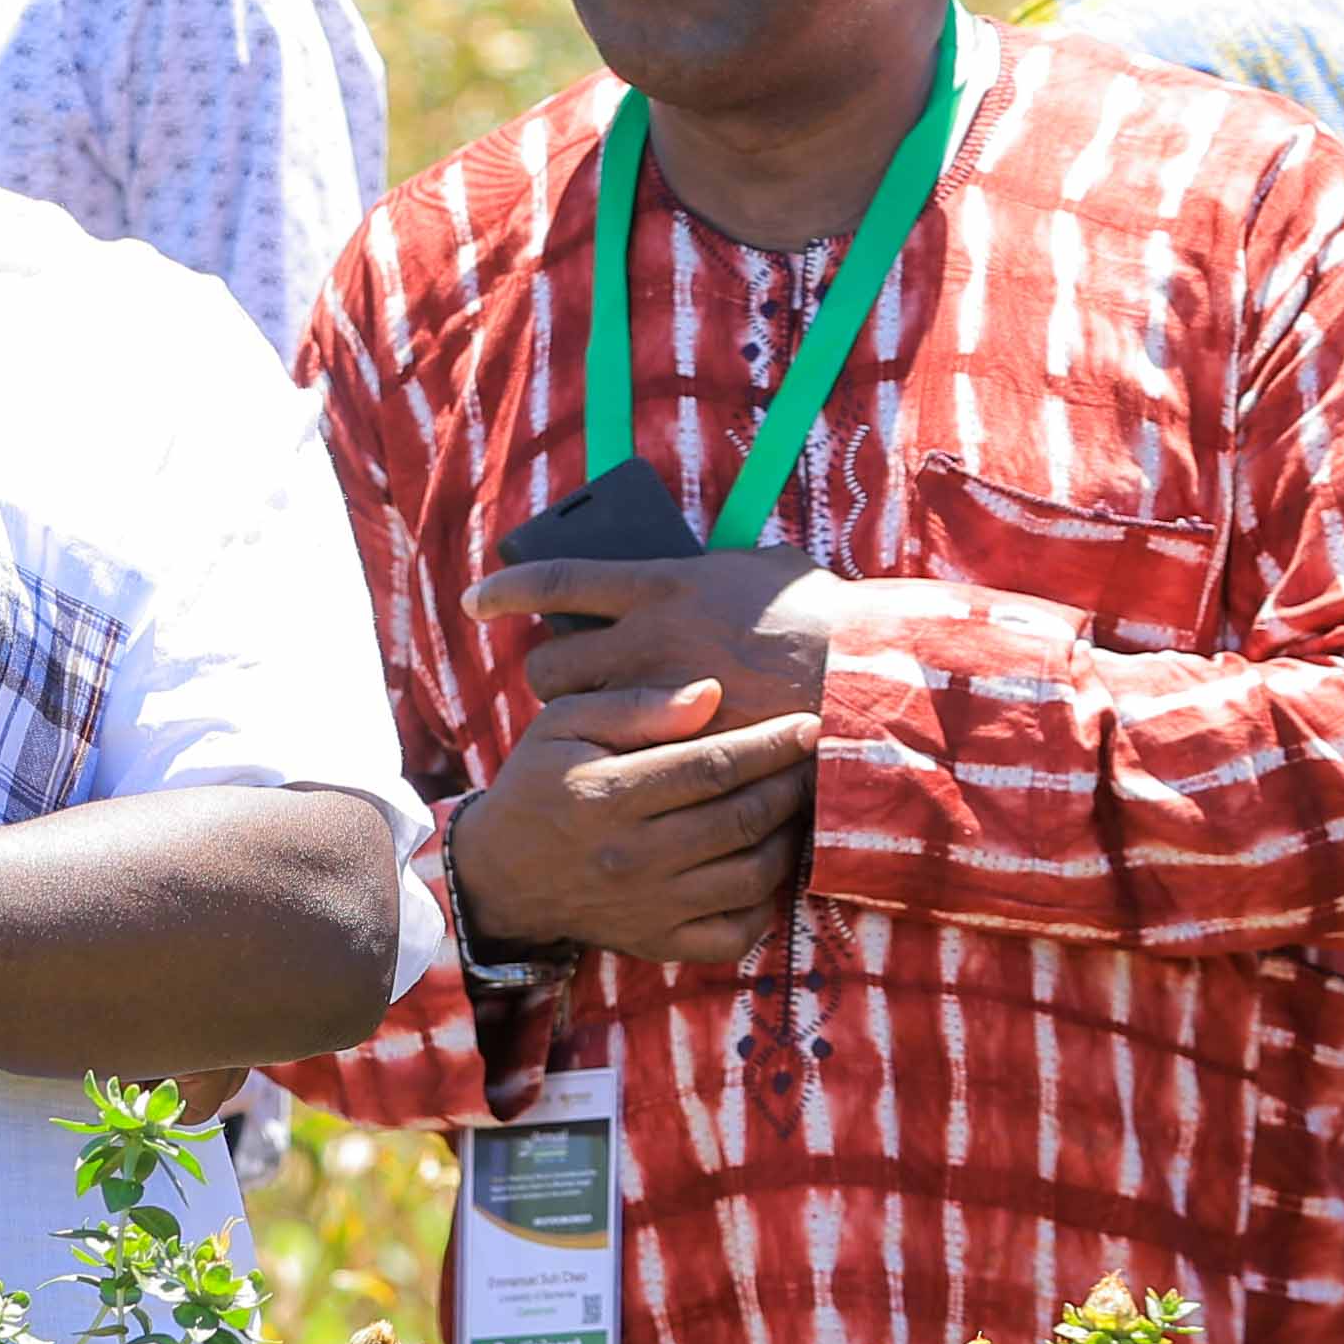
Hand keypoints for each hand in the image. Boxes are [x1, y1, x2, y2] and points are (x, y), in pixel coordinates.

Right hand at [449, 679, 821, 965]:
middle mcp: (633, 857)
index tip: (810, 724)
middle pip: (742, 820)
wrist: (501, 875)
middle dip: (791, 785)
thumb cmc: (540, 784)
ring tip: (794, 808)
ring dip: (788, 838)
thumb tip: (712, 693)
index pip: (713, 767)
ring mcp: (650, 908)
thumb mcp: (565, 724)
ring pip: (752, 876)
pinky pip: (736, 933)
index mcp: (609, 796)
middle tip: (813, 762)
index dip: (771, 744)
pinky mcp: (659, 944)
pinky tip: (766, 866)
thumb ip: (637, 706)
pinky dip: (767, 903)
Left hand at [476, 543, 872, 730]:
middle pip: (550, 666)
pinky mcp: (683, 749)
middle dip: (550, 677)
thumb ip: (714, 573)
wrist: (866, 676)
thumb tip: (697, 575)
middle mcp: (646, 642)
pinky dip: (626, 764)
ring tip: (603, 727)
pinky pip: (627, 760)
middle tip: (570, 683)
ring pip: (579, 720)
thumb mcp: (763, 568)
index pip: (558, 580)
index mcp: (662, 586)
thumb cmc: (823, 614)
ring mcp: (660, 703)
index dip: (509, 588)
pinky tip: (631, 774)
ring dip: (581, 722)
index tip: (476, 599)